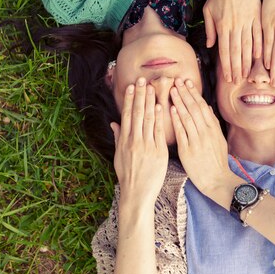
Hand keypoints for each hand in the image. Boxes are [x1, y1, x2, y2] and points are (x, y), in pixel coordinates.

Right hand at [111, 77, 168, 205]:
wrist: (137, 193)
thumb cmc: (128, 175)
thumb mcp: (118, 156)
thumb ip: (118, 137)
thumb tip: (114, 122)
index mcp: (124, 141)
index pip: (127, 115)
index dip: (129, 100)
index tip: (131, 86)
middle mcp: (134, 141)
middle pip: (137, 114)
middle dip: (140, 95)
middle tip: (142, 80)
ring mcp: (146, 146)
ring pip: (148, 119)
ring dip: (149, 101)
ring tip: (151, 87)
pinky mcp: (158, 152)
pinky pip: (158, 132)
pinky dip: (159, 118)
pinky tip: (160, 105)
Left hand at [169, 79, 234, 197]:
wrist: (217, 181)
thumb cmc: (217, 161)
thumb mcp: (219, 140)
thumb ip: (213, 123)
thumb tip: (207, 107)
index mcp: (213, 129)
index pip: (202, 106)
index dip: (193, 93)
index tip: (186, 82)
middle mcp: (206, 132)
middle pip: (194, 108)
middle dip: (185, 93)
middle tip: (176, 80)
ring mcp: (197, 141)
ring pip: (187, 117)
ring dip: (179, 102)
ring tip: (172, 90)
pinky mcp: (188, 151)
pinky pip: (182, 132)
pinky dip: (176, 120)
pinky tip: (171, 110)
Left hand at [203, 0, 262, 82]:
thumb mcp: (208, 12)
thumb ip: (210, 30)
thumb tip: (210, 47)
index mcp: (222, 27)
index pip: (224, 52)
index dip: (227, 66)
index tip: (229, 78)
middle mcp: (234, 27)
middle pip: (236, 52)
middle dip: (237, 69)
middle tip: (238, 81)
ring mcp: (246, 22)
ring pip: (247, 46)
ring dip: (247, 62)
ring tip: (248, 74)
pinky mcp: (256, 17)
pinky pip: (259, 34)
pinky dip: (260, 46)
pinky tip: (260, 57)